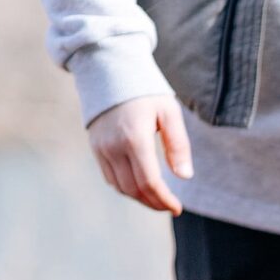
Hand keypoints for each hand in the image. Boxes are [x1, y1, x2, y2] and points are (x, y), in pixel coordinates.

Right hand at [86, 95, 192, 213]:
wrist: (109, 71)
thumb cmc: (145, 91)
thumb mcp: (169, 112)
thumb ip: (178, 145)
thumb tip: (185, 176)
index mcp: (135, 138)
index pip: (150, 182)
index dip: (164, 200)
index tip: (177, 208)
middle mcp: (114, 146)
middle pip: (134, 189)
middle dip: (154, 203)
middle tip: (171, 206)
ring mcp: (101, 148)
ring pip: (120, 187)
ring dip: (140, 199)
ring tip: (159, 200)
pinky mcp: (95, 147)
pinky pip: (109, 178)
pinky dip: (126, 188)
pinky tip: (141, 188)